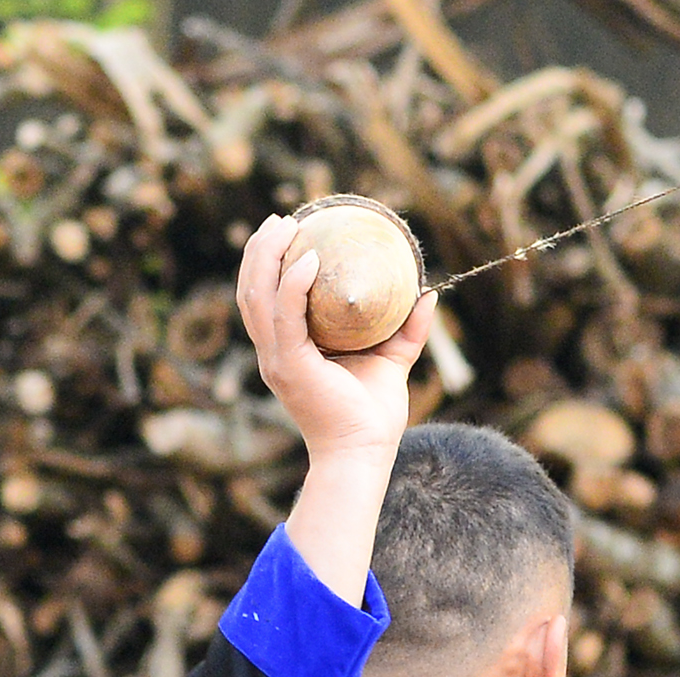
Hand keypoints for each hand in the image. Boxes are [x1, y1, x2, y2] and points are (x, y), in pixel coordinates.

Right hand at [235, 214, 437, 459]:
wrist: (365, 454)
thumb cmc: (374, 416)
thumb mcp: (392, 362)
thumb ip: (407, 330)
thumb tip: (428, 295)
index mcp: (288, 352)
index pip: (263, 299)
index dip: (267, 263)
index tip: (286, 231)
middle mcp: (274, 354)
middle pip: (250, 291)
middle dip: (260, 250)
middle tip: (281, 219)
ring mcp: (277, 360)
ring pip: (256, 297)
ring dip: (267, 256)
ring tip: (286, 226)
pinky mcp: (290, 366)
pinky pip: (286, 316)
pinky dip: (293, 285)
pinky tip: (309, 260)